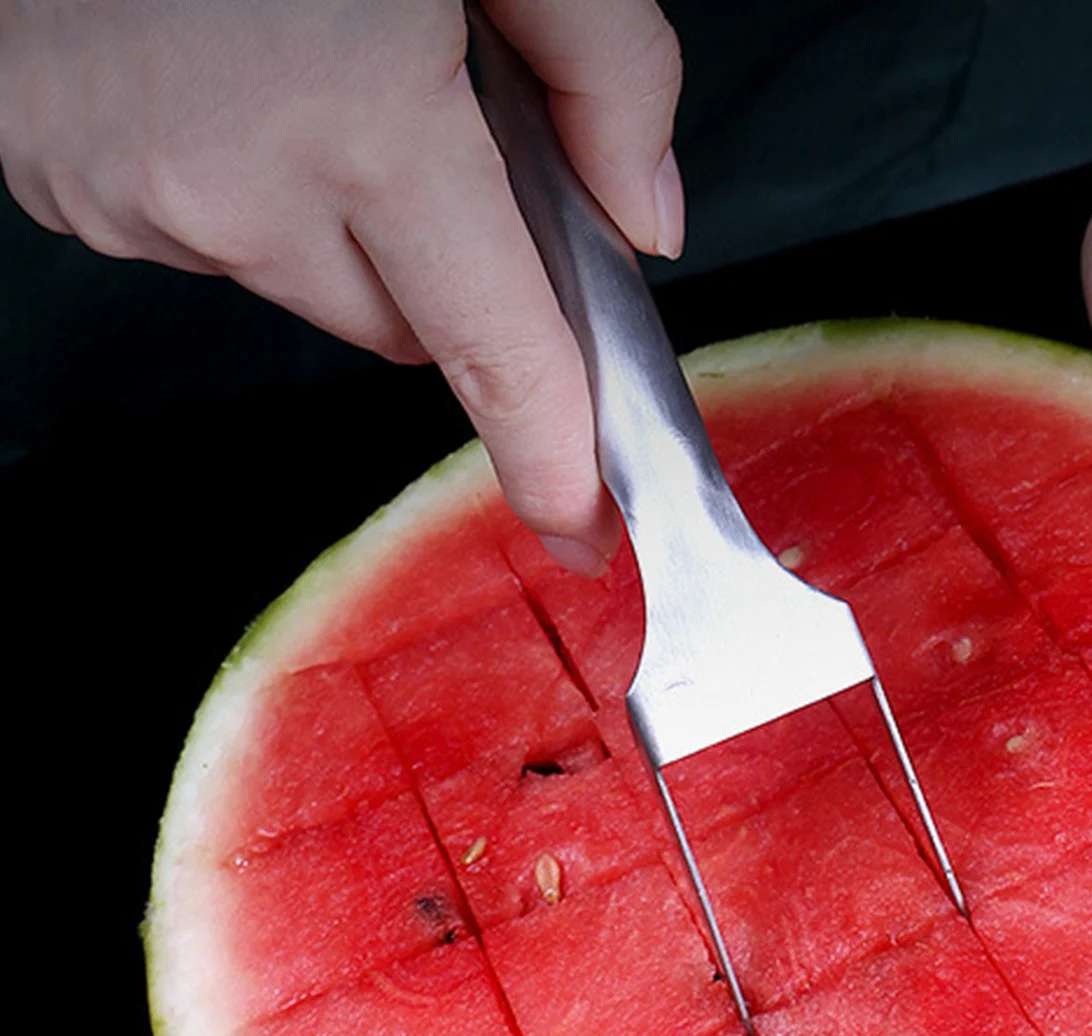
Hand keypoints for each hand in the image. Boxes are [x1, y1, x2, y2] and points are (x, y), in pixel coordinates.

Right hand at [0, 0, 683, 574]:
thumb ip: (606, 71)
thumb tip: (643, 222)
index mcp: (362, 116)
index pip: (496, 350)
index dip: (551, 455)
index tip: (581, 526)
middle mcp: (237, 186)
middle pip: (405, 326)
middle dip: (442, 263)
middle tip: (424, 128)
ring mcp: (134, 195)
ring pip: (303, 282)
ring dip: (332, 214)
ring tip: (295, 67)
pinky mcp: (61, 181)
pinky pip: (204, 237)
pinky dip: (237, 184)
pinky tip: (214, 72)